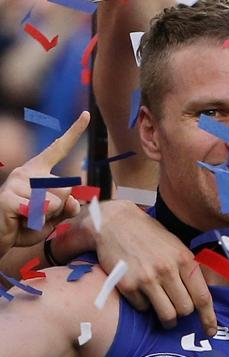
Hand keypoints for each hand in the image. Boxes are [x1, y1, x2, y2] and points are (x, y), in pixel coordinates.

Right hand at [0, 112, 87, 257]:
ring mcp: (16, 182)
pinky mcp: (8, 196)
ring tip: (28, 217)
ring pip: (55, 201)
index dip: (74, 131)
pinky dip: (35, 221)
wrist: (2, 237)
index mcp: (39, 171)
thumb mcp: (55, 216)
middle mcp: (27, 171)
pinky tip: (19, 219)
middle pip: (67, 187)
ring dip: (47, 216)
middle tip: (38, 214)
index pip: (59, 148)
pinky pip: (39, 210)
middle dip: (60, 207)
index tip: (87, 114)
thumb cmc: (28, 224)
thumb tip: (73, 201)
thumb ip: (68, 207)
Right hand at [92, 200, 216, 336]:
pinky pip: (143, 309)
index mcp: (184, 259)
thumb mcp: (177, 246)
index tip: (210, 330)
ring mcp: (147, 278)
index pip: (202, 296)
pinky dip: (145, 306)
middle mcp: (167, 270)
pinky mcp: (127, 285)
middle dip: (183, 313)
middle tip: (178, 310)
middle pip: (185, 309)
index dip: (208, 317)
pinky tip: (143, 294)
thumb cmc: (149, 235)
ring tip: (165, 316)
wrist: (116, 223)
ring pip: (166, 315)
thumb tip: (199, 295)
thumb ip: (188, 268)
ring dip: (167, 319)